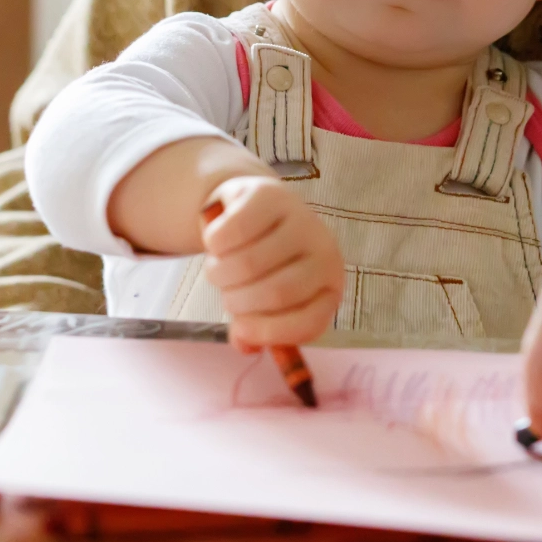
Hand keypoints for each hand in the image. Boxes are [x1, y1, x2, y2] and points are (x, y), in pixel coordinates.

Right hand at [201, 175, 343, 348]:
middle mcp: (324, 250)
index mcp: (329, 283)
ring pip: (248, 264)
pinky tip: (216, 242)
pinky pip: (231, 233)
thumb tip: (246, 347)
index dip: (268, 333)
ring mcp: (300, 219)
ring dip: (219, 274)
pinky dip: (213, 245)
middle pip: (275, 293)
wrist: (256, 204)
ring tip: (218, 269)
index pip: (307, 322)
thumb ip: (258, 327)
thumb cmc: (265, 261)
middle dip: (237, 302)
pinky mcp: (269, 195)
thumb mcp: (266, 298)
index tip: (241, 330)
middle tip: (226, 293)